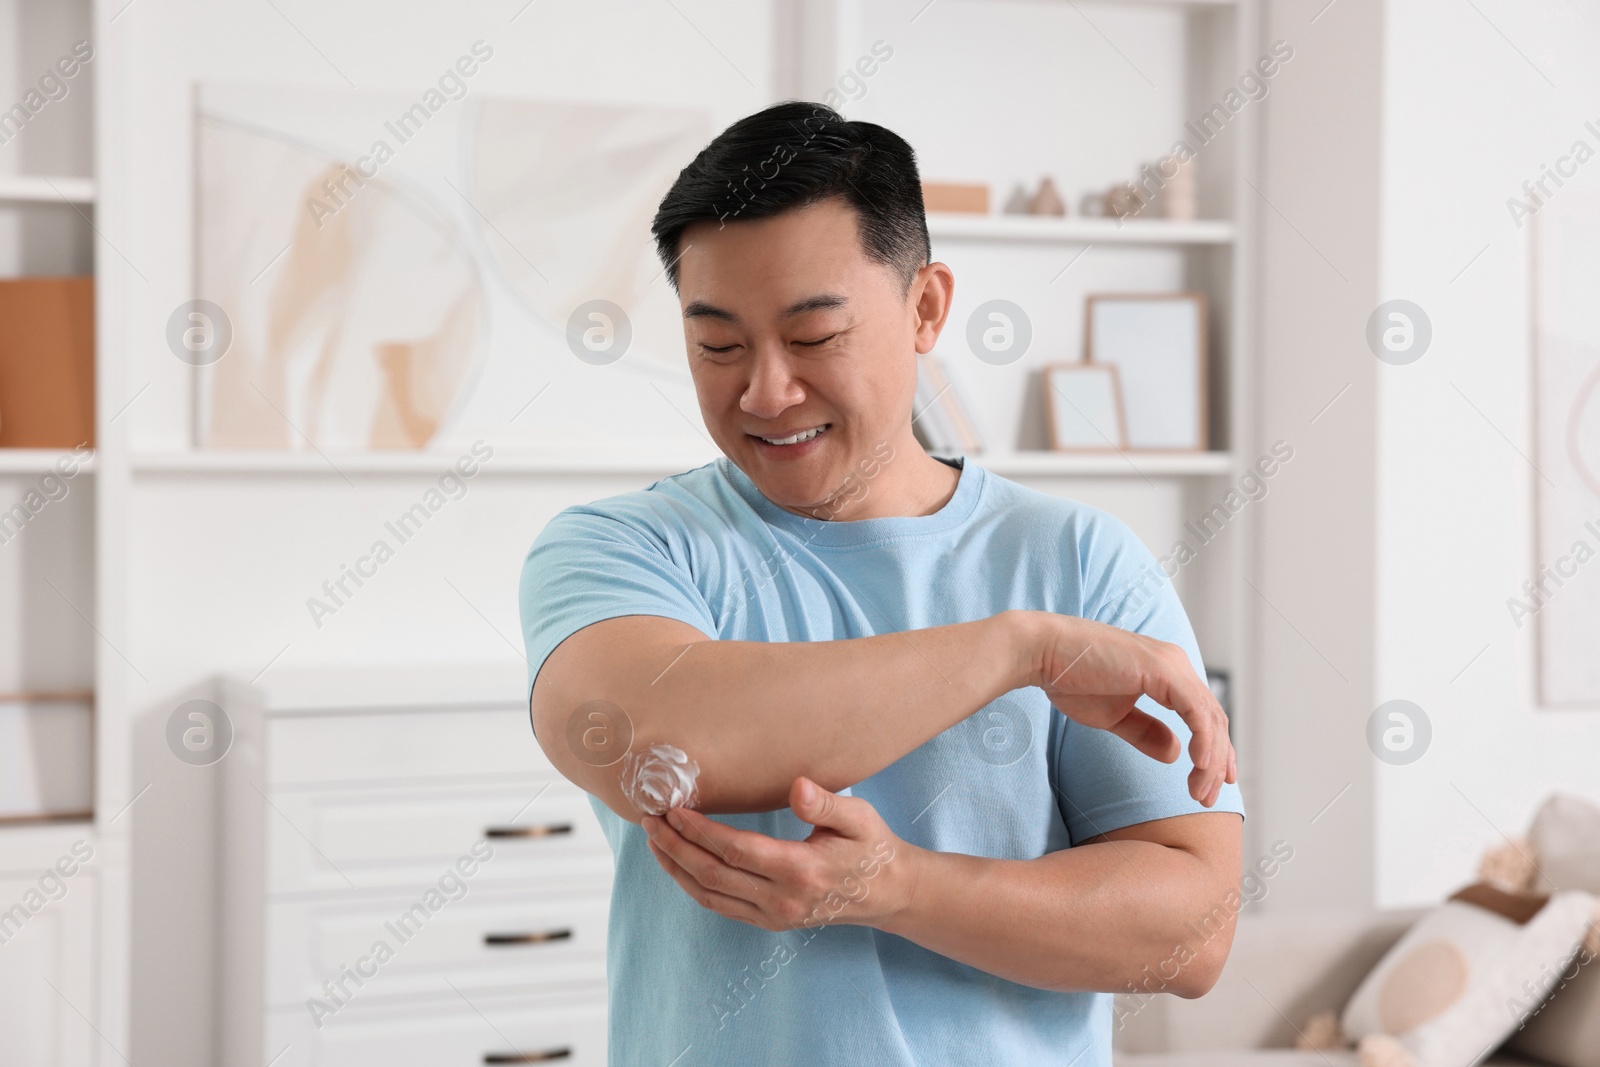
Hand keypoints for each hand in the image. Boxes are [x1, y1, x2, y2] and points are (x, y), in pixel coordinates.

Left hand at [641, 777, 912, 930]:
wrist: (888, 894)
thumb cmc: (872, 848)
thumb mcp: (859, 818)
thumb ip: (826, 805)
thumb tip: (798, 788)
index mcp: (802, 871)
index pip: (736, 851)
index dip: (699, 832)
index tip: (673, 810)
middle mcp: (782, 900)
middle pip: (713, 875)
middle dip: (675, 847)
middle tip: (649, 820)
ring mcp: (774, 916)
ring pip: (709, 895)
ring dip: (676, 868)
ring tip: (653, 840)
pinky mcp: (770, 922)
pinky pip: (720, 906)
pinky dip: (692, 886)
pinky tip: (678, 864)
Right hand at [1021, 611, 1236, 806]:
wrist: (1043, 654)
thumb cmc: (1071, 679)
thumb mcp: (1115, 716)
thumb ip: (1146, 732)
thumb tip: (1176, 753)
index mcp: (1168, 673)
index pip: (1205, 715)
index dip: (1215, 751)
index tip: (1212, 783)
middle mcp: (1176, 664)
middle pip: (1214, 719)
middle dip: (1217, 763)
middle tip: (1206, 798)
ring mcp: (1172, 665)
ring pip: (1210, 718)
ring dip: (1211, 760)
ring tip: (1200, 791)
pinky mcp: (1163, 670)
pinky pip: (1195, 711)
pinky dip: (1202, 739)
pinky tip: (1199, 764)